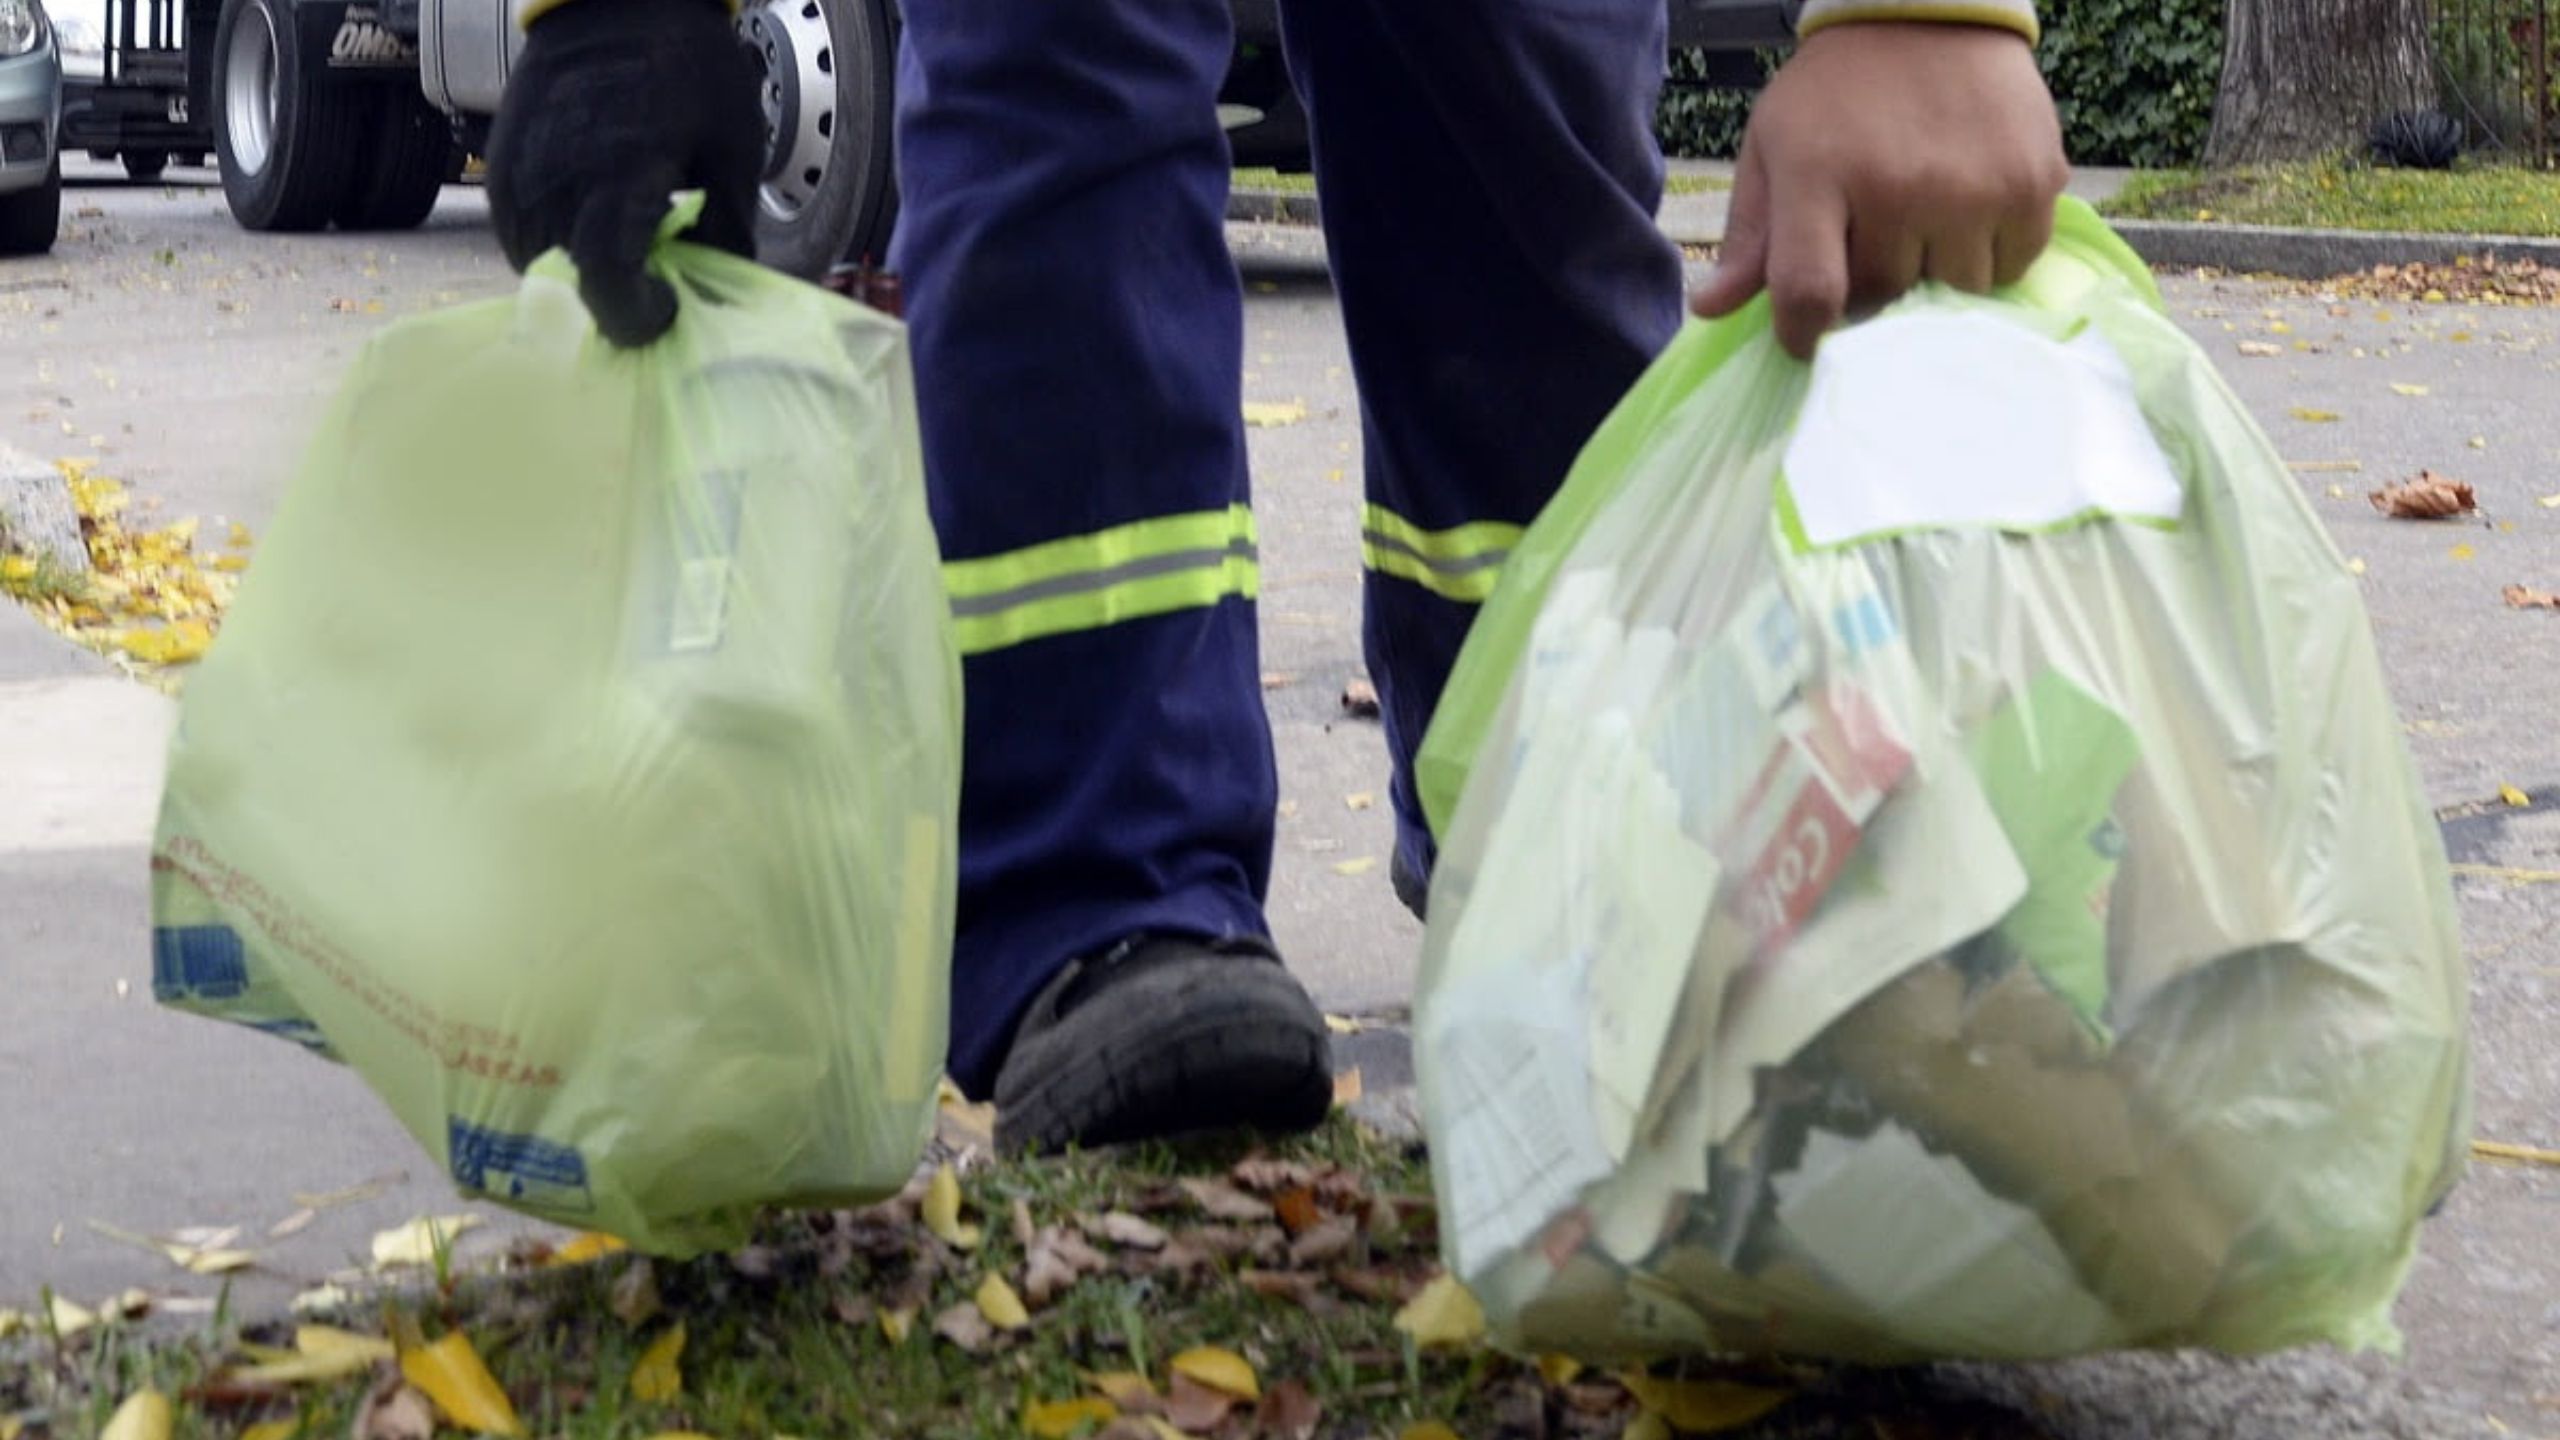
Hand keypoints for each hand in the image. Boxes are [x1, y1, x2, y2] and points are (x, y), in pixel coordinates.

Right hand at [484, 0, 766, 346]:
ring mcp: (518, 173)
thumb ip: (726, 229)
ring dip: (581, 271)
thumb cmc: (688, 66)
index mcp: (619, 176)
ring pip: (539, 265)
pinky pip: (517, 233)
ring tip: (624, 238)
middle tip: (655, 274)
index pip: (606, 282)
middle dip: (615, 296)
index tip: (667, 307)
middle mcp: (556, 180)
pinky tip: (591, 216)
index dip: (636, 317)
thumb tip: (716, 290)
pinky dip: (554, 242)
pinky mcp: (497, 165)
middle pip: (573, 284)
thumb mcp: (733, 149)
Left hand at [1690, 22, 2068, 359]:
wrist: (1930, 10)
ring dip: (1934, 275)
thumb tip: (1709, 309)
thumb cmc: (1836, 93)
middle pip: (1883, 296)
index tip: (1804, 339)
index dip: (1803, 333)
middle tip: (1870, 244)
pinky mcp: (2032, 184)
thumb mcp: (1772, 145)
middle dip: (1870, 289)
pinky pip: (2011, 266)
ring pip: (1952, 291)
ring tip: (1922, 223)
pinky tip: (1969, 213)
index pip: (1809, 293)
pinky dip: (1990, 255)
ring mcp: (1971, 187)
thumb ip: (1748, 235)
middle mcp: (1898, 185)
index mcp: (1819, 176)